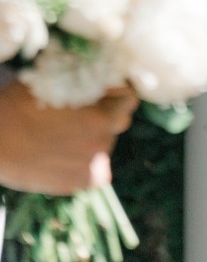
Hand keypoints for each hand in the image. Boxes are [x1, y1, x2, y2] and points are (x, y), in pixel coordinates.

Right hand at [0, 81, 137, 193]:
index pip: (130, 99)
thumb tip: (110, 77)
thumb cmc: (21, 103)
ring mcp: (90, 166)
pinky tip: (64, 152)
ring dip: (95, 136)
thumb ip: (91, 82)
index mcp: (101, 115)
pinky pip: (95, 169)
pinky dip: (86, 161)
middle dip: (108, 113)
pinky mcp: (78, 184)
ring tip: (67, 131)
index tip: (109, 89)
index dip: (119, 91)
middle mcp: (101, 142)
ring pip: (106, 144)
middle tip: (85, 110)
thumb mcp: (60, 81)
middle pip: (120, 121)